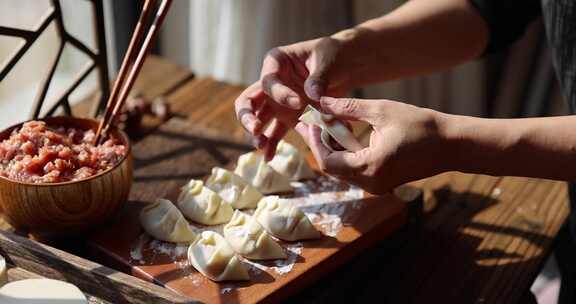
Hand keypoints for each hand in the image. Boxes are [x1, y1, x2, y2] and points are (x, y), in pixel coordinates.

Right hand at [234, 37, 350, 159]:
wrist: (345, 66)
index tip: (299, 102)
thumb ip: (319, 77)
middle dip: (248, 116)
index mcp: (276, 62)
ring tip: (261, 146)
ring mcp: (278, 102)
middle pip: (249, 101)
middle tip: (255, 129)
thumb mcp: (327, 61)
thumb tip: (312, 94)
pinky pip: (276, 132)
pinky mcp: (288, 116)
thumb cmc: (333, 56)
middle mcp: (271, 83)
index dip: (280, 93)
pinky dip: (273, 144)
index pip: (268, 81)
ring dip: (258, 134)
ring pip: (259, 119)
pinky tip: (269, 158)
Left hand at [296, 96, 452, 193]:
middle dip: (320, 143)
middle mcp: (370, 183)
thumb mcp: (382, 111)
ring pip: (342, 169)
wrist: (452, 145)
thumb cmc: (421, 126)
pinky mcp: (381, 182)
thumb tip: (321, 103)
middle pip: (332, 168)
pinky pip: (355, 170)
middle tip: (312, 121)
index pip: (327, 162)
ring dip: (333, 147)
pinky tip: (345, 131)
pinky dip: (346, 152)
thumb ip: (348, 108)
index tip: (310, 121)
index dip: (315, 142)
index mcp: (370, 168)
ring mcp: (376, 186)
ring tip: (327, 122)